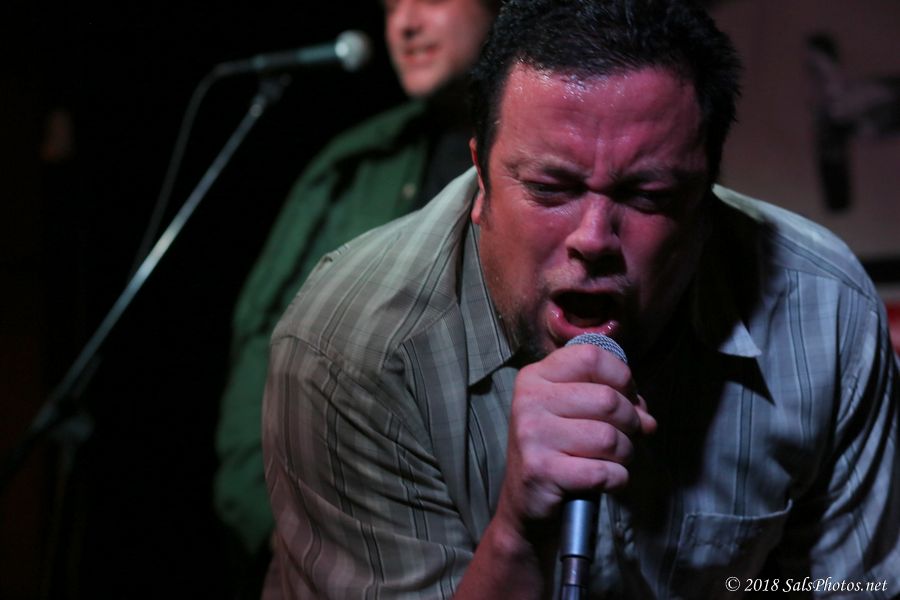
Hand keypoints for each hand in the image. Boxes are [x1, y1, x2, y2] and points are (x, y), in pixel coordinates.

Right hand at [494, 342, 656, 544]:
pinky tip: (605, 480)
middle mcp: (529, 401)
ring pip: (609, 437)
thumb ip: (608, 399)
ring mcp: (532, 435)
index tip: (626, 396)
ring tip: (613, 459)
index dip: (622, 377)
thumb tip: (646, 417)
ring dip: (625, 453)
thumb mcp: (572, 412)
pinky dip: (616, 479)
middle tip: (626, 437)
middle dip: (631, 422)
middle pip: (608, 399)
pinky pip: (603, 471)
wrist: (525, 503)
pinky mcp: (541, 470)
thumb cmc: (557, 451)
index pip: (591, 357)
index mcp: (535, 377)